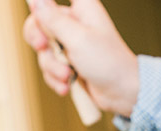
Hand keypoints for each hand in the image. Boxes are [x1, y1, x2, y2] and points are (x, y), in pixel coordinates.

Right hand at [23, 0, 138, 116]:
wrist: (121, 93)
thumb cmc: (107, 62)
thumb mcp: (77, 38)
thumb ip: (52, 19)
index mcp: (81, 8)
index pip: (51, 0)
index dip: (41, 5)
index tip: (45, 26)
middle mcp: (74, 23)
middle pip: (39, 24)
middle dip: (39, 41)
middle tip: (43, 48)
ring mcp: (70, 44)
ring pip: (43, 51)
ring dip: (52, 67)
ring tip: (67, 75)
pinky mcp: (68, 63)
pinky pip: (49, 68)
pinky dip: (55, 78)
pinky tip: (66, 85)